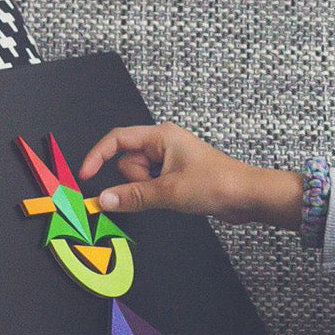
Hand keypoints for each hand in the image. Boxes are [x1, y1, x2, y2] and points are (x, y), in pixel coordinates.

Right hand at [78, 123, 303, 228]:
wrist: (247, 196)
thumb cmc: (219, 183)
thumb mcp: (169, 192)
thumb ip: (133, 196)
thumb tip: (105, 199)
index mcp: (161, 135)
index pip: (117, 139)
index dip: (98, 156)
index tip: (87, 175)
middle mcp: (164, 144)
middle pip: (128, 161)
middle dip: (136, 180)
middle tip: (160, 188)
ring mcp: (171, 160)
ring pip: (139, 177)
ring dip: (149, 190)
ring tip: (175, 193)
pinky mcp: (176, 176)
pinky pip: (152, 185)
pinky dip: (156, 193)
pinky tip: (177, 198)